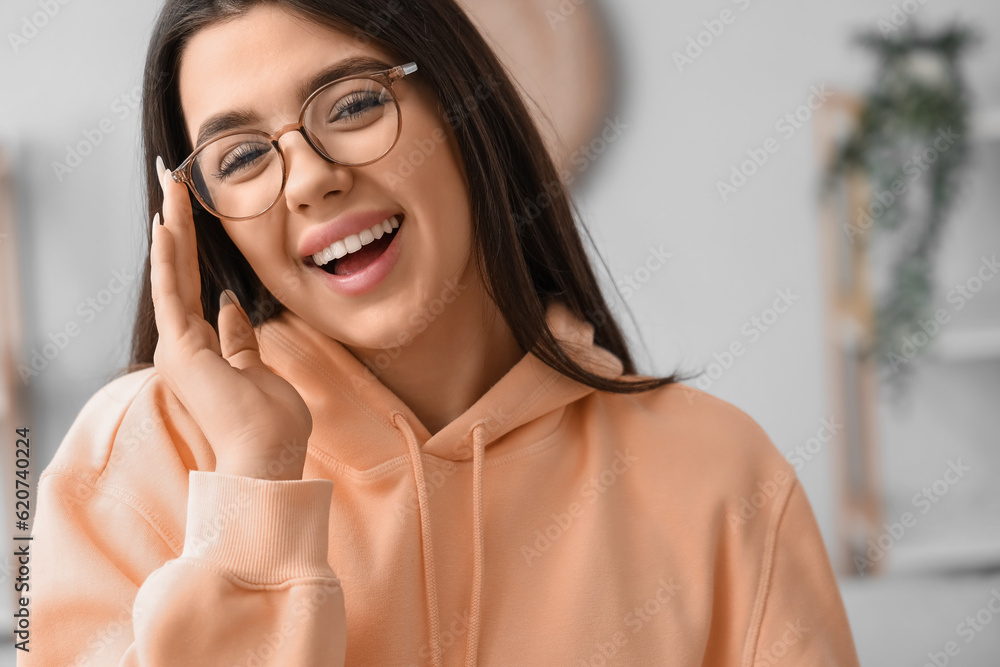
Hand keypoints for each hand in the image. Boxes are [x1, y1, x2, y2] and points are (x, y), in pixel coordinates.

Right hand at [149, 156, 311, 480]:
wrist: (267, 460)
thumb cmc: (271, 426)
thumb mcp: (258, 370)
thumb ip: (239, 339)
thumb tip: (233, 307)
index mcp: (202, 352)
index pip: (193, 290)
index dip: (189, 254)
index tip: (187, 221)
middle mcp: (183, 347)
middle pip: (178, 275)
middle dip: (176, 229)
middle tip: (173, 184)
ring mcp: (177, 348)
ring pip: (172, 275)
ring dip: (172, 229)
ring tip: (170, 187)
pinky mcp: (180, 348)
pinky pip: (173, 292)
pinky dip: (169, 257)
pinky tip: (166, 224)